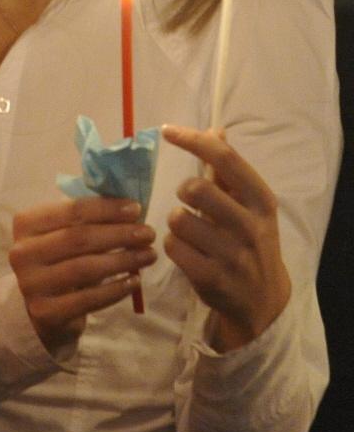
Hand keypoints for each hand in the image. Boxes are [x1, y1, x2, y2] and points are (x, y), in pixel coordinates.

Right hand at [10, 197, 156, 352]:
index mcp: (26, 223)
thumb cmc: (59, 260)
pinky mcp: (46, 312)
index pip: (71, 211)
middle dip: (118, 234)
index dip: (106, 209)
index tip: (136, 209)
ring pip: (84, 268)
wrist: (41, 308)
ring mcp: (32, 284)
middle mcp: (23, 252)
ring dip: (122, 260)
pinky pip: (88, 299)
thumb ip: (86, 219)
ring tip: (148, 255)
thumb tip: (129, 207)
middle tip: (148, 233)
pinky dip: (115, 289)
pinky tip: (134, 281)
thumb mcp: (63, 234)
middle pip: (78, 238)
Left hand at [161, 125, 290, 350]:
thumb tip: (216, 130)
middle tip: (190, 202)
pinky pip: (172, 247)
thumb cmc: (250, 242)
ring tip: (191, 233)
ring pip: (178, 219)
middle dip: (184, 192)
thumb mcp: (250, 207)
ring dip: (177, 223)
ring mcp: (233, 255)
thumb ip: (229, 171)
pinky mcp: (212, 278)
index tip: (166, 131)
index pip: (225, 160)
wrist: (263, 300)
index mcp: (261, 202)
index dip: (193, 141)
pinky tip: (187, 252)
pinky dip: (172, 245)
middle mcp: (251, 227)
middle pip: (196, 188)